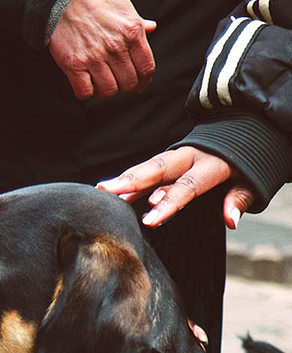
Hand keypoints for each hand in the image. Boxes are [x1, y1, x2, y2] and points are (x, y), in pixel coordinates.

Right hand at [49, 0, 156, 99]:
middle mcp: (115, 47)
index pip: (146, 67)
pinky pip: (85, 92)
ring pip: (108, 90)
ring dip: (106, 90)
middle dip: (124, 86)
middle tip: (117, 82)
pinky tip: (85, 83)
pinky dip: (87, 92)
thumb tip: (152, 27)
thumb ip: (137, 21)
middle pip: (128, 82)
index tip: (139, 84)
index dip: (144, 81)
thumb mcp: (123, 4)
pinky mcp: (73, 64)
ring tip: (101, 83)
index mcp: (132, 32)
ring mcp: (94, 57)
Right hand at [96, 146, 255, 228]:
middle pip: (157, 168)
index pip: (186, 187)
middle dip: (131, 180)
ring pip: (147, 167)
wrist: (243, 131)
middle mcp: (189, 157)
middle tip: (106, 190)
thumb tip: (231, 220)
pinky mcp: (169, 161)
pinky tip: (110, 189)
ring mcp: (176, 158)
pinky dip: (130, 180)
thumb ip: (239, 198)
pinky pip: (147, 171)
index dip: (168, 204)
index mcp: (211, 164)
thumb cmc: (246, 163)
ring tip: (101, 190)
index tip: (149, 221)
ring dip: (124, 179)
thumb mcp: (252, 180)